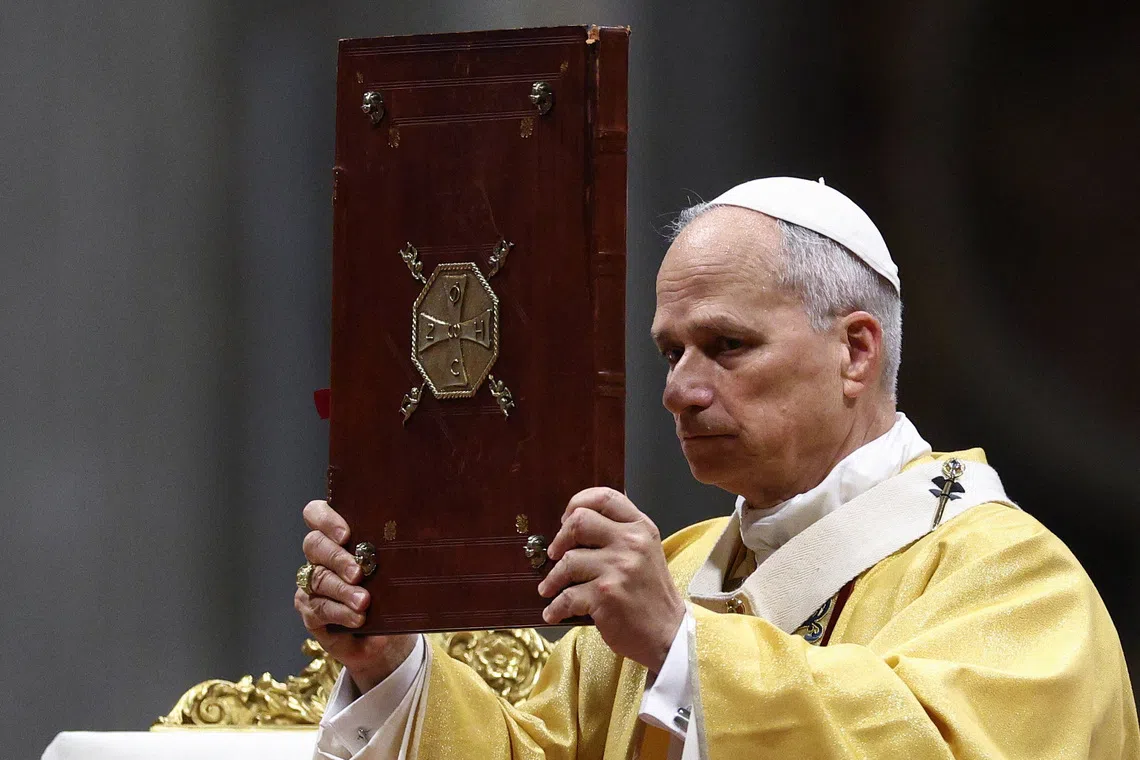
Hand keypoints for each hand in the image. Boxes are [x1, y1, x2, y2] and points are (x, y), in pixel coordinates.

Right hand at [295, 500, 416, 692]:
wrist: (392, 637)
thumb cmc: (397, 592)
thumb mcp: (400, 568)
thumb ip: (397, 550)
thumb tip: (414, 538)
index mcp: (340, 535)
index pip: (316, 513)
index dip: (326, 520)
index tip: (347, 535)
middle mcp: (322, 556)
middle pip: (314, 544)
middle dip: (337, 558)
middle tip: (359, 573)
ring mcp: (313, 583)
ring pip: (317, 577)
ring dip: (341, 590)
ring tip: (363, 601)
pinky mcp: (311, 611)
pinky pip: (319, 608)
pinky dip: (340, 613)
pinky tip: (358, 619)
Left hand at [537, 488, 684, 672]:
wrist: (668, 634)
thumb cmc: (651, 595)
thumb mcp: (646, 552)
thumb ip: (620, 534)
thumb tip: (574, 525)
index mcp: (641, 528)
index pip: (605, 497)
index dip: (578, 502)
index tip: (566, 518)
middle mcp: (631, 543)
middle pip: (579, 521)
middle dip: (559, 538)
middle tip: (554, 554)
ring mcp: (619, 568)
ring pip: (568, 561)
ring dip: (552, 578)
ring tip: (549, 588)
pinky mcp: (606, 595)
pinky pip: (567, 596)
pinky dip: (555, 607)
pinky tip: (553, 612)